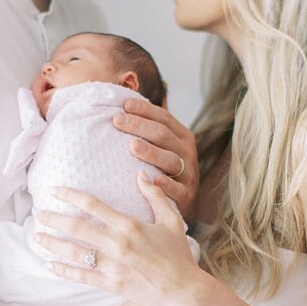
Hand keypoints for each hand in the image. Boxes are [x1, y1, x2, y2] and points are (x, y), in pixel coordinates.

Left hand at [36, 174, 206, 305]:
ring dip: (52, 244)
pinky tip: (50, 264)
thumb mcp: (171, 221)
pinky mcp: (111, 284)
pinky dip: (64, 270)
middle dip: (53, 219)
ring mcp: (112, 266)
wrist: (184, 288)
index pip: (93, 205)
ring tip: (36, 237)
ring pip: (74, 252)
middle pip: (76, 227)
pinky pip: (81, 276)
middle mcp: (117, 244)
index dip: (71, 196)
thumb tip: (141, 174)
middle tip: (37, 213)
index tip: (54, 191)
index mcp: (130, 225)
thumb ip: (155, 196)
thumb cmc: (178, 254)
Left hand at [114, 98, 198, 222]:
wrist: (185, 202)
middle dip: (140, 126)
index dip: (145, 109)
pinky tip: (152, 179)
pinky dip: (165, 185)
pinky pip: (177, 189)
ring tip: (132, 146)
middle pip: (163, 135)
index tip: (124, 104)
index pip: (164, 118)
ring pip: (171, 159)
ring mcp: (188, 174)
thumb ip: (150, 128)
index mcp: (182, 137)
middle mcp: (187, 152)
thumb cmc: (165, 169)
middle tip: (117, 120)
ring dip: (151, 152)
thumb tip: (123, 103)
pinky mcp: (186, 195)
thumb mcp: (164, 146)